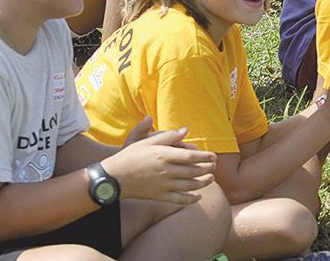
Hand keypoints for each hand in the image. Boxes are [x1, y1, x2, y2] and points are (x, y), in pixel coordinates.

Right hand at [101, 128, 215, 206]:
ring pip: (189, 186)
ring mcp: (163, 185)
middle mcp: (166, 171)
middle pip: (193, 171)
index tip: (214, 156)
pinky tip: (198, 197)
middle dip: (207, 169)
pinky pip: (179, 199)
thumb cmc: (130, 155)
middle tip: (215, 166)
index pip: (191, 157)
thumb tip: (186, 130)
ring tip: (211, 178)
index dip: (205, 157)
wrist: (114, 178)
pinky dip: (191, 199)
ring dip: (203, 183)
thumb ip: (168, 136)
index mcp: (164, 155)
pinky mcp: (159, 196)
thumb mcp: (148, 141)